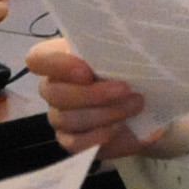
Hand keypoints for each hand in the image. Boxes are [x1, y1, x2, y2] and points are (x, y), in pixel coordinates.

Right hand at [25, 36, 188, 157]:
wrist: (151, 104)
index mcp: (61, 59)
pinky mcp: (72, 141)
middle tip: (126, 89)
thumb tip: (135, 44)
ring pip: (67, 118)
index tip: (86, 70)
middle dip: (93, 93)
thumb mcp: (129, 55)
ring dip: (105, 113)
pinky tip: (119, 128)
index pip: (38, 59)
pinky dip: (99, 136)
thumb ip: (120, 48)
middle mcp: (55, 87)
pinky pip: (74, 144)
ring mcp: (60, 116)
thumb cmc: (134, 71)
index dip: (56, 64)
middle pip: (54, 93)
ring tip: (135, 106)